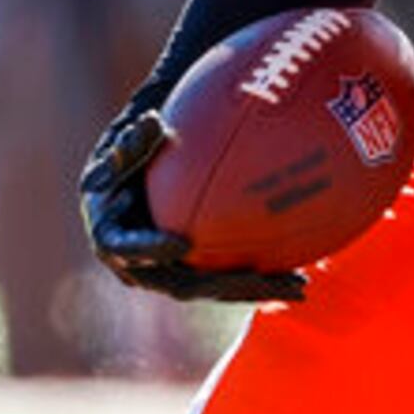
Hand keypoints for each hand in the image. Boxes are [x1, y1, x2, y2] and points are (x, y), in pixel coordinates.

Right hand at [78, 104, 309, 304]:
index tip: (181, 244)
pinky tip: (302, 277)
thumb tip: (151, 122)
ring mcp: (169, 277)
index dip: (151, 249)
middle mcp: (140, 267)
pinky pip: (229, 282)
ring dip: (256, 289)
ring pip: (214, 290)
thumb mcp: (125, 146)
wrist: (136, 183)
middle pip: (182, 284)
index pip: (127, 247)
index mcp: (111, 237)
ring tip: (299, 284)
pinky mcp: (195, 277)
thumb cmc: (129, 157)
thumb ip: (132, 142)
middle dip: (224, 284)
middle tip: (259, 276)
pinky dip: (263, 281)